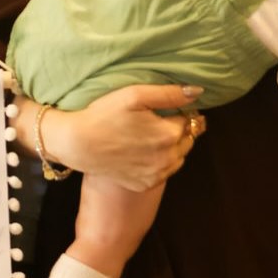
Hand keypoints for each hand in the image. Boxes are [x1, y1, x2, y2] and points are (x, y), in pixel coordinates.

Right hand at [42, 85, 205, 191]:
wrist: (78, 144)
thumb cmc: (105, 114)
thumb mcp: (136, 95)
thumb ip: (170, 93)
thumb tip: (198, 92)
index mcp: (169, 135)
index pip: (188, 119)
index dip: (178, 111)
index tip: (164, 108)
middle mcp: (168, 159)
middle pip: (187, 140)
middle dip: (179, 130)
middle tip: (157, 121)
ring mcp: (157, 175)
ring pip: (178, 158)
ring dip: (172, 147)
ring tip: (150, 136)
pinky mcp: (145, 185)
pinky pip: (163, 172)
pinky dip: (160, 162)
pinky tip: (142, 152)